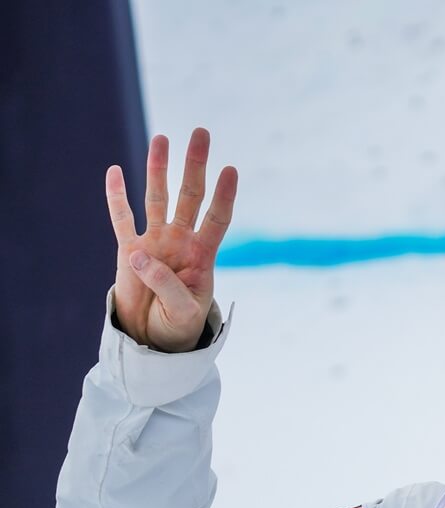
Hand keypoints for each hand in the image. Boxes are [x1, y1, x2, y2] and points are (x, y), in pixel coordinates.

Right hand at [107, 128, 237, 351]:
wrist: (155, 338)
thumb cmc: (178, 325)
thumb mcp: (182, 311)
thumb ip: (165, 284)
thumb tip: (139, 254)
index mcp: (203, 254)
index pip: (217, 218)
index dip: (224, 196)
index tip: (230, 170)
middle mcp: (181, 240)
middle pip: (190, 196)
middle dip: (195, 165)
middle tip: (201, 133)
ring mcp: (155, 242)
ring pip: (158, 198)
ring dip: (159, 169)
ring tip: (162, 139)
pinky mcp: (129, 250)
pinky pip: (122, 219)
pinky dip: (117, 196)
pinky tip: (115, 172)